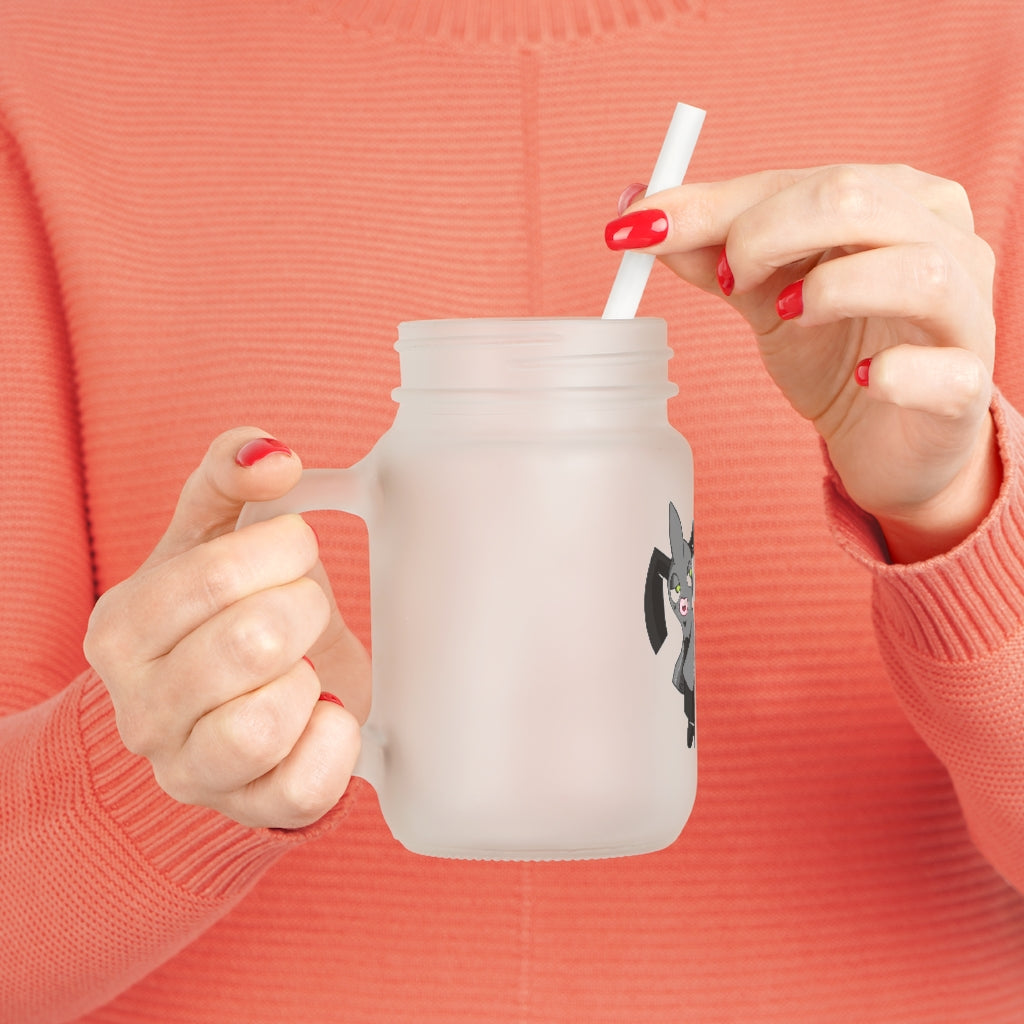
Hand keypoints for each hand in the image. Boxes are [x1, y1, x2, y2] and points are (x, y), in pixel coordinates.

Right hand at [84, 428, 369, 828]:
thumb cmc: (223, 613)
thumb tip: (271, 454)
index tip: (295, 549)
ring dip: (309, 679)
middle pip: (251, 643)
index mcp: (122, 629)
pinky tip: (324, 711)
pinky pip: (304, 787)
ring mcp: (189, 770)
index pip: (214, 576)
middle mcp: (140, 709)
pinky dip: (335, 740)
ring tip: (304, 666)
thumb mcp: (213, 535)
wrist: (231, 704)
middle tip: (304, 609)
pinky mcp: (248, 809)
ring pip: (264, 724)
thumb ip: (229, 476)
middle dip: (304, 609)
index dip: (282, 550)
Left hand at [607, 165, 999, 561]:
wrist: (887, 438)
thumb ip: (712, 252)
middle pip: (856, 199)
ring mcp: (965, 312)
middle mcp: (942, 239)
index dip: (715, 205)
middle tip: (727, 281)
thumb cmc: (834, 351)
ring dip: (830, 290)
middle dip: (766, 233)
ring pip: (916, 270)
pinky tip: (863, 380)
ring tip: (786, 316)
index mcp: (893, 199)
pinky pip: (944, 370)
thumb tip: (638, 212)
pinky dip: (896, 373)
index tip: (640, 229)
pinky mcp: (967, 385)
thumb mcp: (764, 295)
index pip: (800, 180)